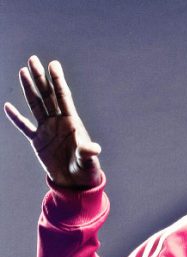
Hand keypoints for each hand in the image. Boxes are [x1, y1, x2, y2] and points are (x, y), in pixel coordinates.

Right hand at [4, 56, 102, 187]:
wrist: (75, 182)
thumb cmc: (86, 169)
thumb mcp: (88, 160)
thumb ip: (88, 152)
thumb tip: (94, 148)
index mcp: (72, 122)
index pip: (63, 97)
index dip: (58, 81)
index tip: (53, 64)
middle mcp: (58, 122)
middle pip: (47, 95)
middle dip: (40, 77)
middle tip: (33, 59)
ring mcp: (47, 130)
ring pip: (36, 104)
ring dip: (29, 88)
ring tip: (22, 71)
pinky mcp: (38, 141)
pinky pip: (25, 126)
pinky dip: (16, 118)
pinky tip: (8, 106)